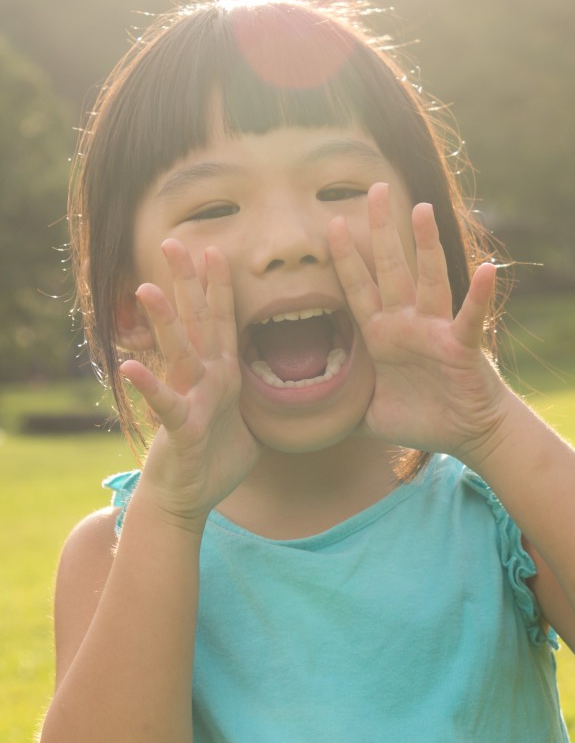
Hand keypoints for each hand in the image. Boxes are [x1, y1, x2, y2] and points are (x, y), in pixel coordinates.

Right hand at [120, 240, 260, 525]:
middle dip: (188, 283)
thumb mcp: (245, 424)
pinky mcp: (182, 431)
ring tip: (147, 287)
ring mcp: (189, 402)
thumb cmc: (213, 462)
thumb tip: (274, 391)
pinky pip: (167, 406)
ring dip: (165, 322)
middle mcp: (203, 382)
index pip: (221, 323)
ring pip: (179, 355)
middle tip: (175, 242)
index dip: (220, 288)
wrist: (187, 500)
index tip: (216, 251)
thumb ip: (250, 401)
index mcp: (222, 377)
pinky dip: (150, 387)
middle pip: (196, 323)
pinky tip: (131, 367)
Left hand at [329, 183, 511, 464]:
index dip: (344, 258)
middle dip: (380, 230)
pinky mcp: (461, 346)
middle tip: (374, 188)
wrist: (468, 435)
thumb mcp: (369, 415)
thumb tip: (304, 417)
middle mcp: (407, 325)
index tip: (329, 223)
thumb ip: (341, 408)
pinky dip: (479, 295)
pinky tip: (486, 268)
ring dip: (426, 246)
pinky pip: (470, 317)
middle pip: (390, 268)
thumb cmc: (424, 419)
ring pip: (429, 280)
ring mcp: (435, 331)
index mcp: (382, 336)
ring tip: (421, 209)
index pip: (358, 289)